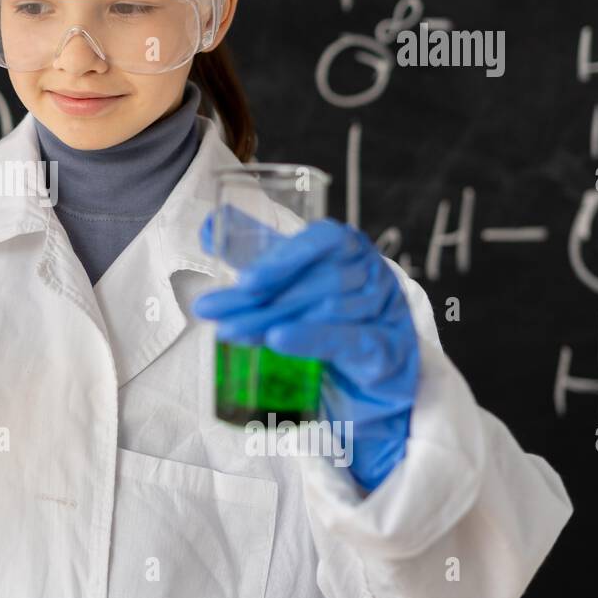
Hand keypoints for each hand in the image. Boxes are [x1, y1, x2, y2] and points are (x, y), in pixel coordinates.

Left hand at [192, 214, 419, 491]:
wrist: (375, 369)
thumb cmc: (328, 313)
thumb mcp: (292, 278)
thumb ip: (256, 252)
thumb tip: (210, 228)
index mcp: (348, 247)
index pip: (321, 241)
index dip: (283, 258)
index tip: (243, 279)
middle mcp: (371, 273)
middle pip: (314, 282)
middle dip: (258, 298)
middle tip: (212, 311)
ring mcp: (385, 310)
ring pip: (326, 311)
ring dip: (272, 320)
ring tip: (231, 331)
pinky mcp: (388, 350)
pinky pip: (351, 340)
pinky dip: (313, 338)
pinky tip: (278, 340)